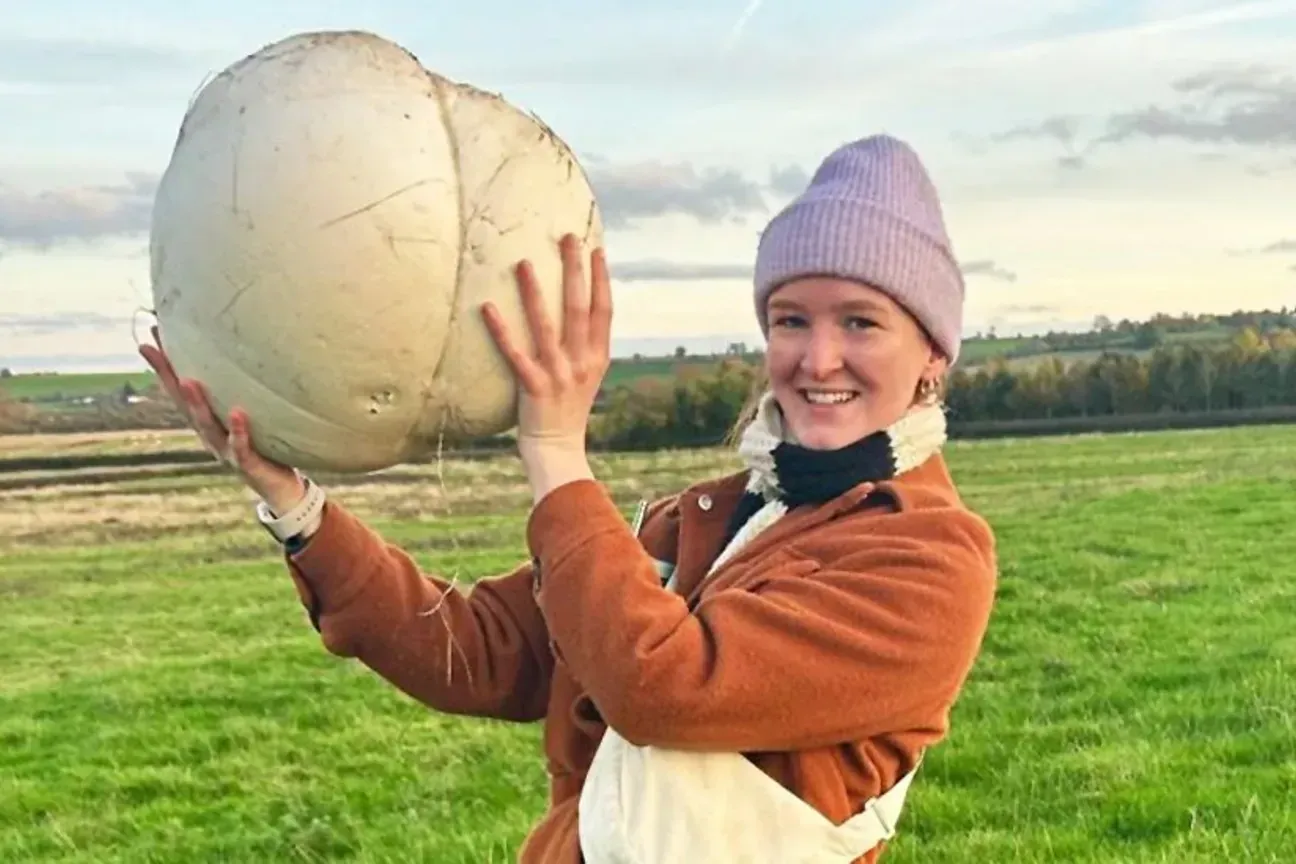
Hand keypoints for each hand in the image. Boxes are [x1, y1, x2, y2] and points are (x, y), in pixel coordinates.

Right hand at [138, 325, 306, 513]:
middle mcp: (211, 435)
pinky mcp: (248, 465)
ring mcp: (226, 451)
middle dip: (167, 376)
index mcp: (209, 422)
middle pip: (184, 404)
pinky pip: (242, 446)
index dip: (165, 365)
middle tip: (153, 349)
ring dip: (196, 404)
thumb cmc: (266, 447)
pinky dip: (239, 430)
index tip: (150, 335)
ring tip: (188, 380)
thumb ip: (244, 392)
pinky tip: (237, 413)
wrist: (281, 489)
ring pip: (207, 426)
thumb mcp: (251, 417)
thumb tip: (250, 352)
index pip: (181, 390)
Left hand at [481, 233, 612, 500]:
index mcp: (597, 358)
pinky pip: (514, 353)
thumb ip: (585, 346)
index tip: (596, 249)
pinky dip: (501, 330)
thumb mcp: (586, 375)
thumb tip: (578, 311)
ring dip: (535, 292)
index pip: (604, 311)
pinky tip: (487, 307)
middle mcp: (581, 363)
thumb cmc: (567, 409)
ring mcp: (558, 375)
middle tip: (568, 238)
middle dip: (574, 271)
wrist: (558, 450)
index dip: (601, 279)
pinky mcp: (533, 388)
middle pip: (579, 309)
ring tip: (523, 262)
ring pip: (546, 326)